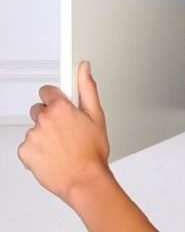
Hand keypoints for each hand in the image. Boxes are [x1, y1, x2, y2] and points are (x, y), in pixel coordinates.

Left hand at [17, 61, 111, 203]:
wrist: (83, 179)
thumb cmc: (92, 151)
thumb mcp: (97, 116)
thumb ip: (87, 88)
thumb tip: (84, 68)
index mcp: (60, 107)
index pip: (48, 90)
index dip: (56, 97)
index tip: (62, 103)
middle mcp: (43, 118)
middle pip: (39, 109)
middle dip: (50, 117)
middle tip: (67, 130)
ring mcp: (32, 135)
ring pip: (35, 129)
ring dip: (45, 135)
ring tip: (62, 146)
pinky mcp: (25, 151)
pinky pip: (28, 146)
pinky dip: (37, 150)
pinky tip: (53, 155)